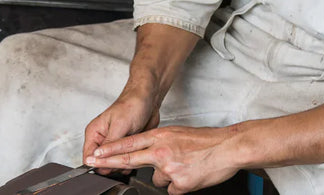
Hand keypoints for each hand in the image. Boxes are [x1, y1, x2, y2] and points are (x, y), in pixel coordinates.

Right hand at [82, 93, 159, 175]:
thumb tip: (97, 159)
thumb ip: (108, 145)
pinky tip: (138, 156)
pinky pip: (125, 160)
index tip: (111, 165)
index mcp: (95, 133)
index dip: (98, 164)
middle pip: (102, 162)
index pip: (89, 157)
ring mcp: (115, 143)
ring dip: (123, 164)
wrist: (149, 99)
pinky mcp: (126, 146)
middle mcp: (103, 139)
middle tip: (125, 157)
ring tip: (133, 155)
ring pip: (114, 163)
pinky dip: (131, 161)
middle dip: (113, 165)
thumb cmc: (132, 105)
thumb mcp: (119, 126)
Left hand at [85, 126, 239, 194]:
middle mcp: (162, 151)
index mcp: (161, 136)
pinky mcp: (180, 184)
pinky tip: (191, 175)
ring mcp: (169, 168)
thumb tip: (150, 156)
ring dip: (167, 177)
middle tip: (94, 163)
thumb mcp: (178, 134)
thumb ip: (160, 143)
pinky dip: (180, 185)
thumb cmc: (207, 141)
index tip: (95, 153)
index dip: (110, 149)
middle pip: (130, 158)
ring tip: (185, 167)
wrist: (229, 148)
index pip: (130, 143)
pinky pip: (172, 189)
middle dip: (110, 162)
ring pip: (156, 179)